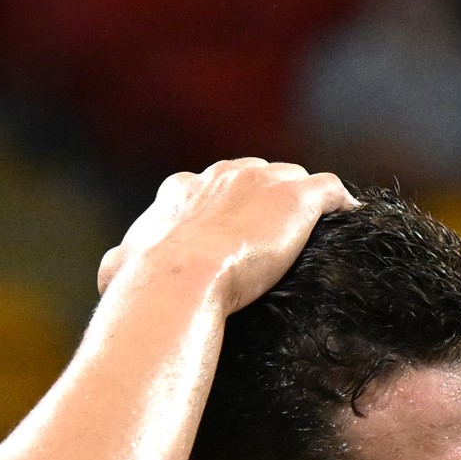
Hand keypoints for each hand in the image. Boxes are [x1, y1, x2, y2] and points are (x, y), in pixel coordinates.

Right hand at [96, 160, 356, 310]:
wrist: (178, 281)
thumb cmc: (144, 284)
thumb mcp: (118, 271)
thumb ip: (118, 263)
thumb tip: (109, 272)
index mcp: (183, 190)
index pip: (212, 185)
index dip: (227, 205)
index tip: (235, 229)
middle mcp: (223, 174)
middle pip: (257, 176)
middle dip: (268, 198)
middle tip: (281, 231)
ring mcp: (263, 182)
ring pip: (293, 179)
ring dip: (304, 200)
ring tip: (319, 227)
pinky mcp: (297, 198)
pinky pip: (329, 189)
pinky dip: (341, 203)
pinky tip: (351, 220)